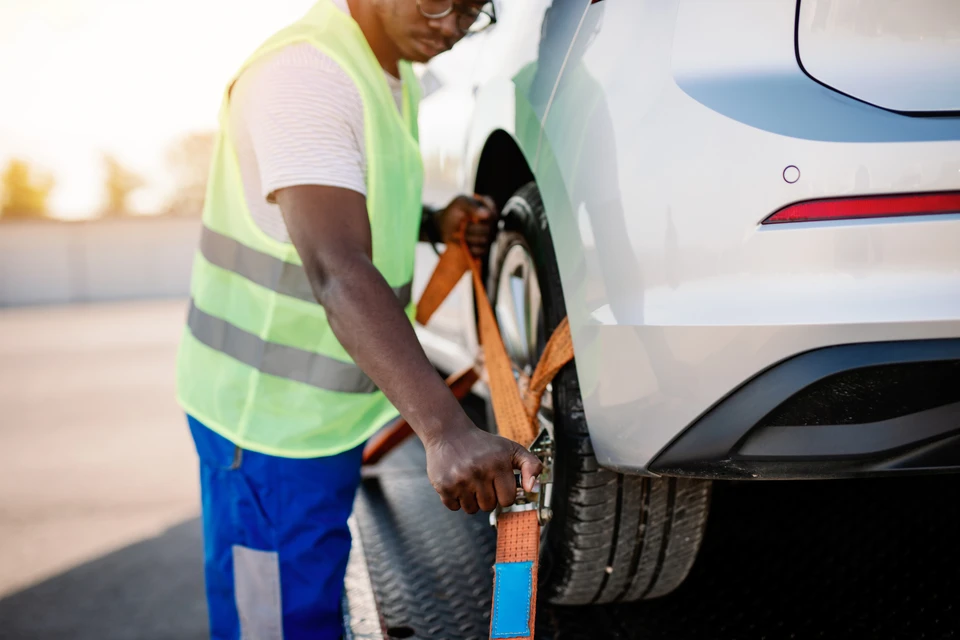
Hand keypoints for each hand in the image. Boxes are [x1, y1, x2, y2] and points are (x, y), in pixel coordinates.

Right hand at [425, 419, 542, 513]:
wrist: (448, 433)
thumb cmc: (482, 444)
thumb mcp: (511, 449)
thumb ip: (531, 465)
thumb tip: (531, 489)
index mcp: (498, 463)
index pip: (508, 499)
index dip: (503, 493)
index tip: (497, 482)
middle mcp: (479, 471)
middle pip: (489, 506)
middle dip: (486, 496)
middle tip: (480, 479)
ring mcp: (460, 479)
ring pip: (472, 509)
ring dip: (471, 499)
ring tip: (468, 479)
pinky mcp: (444, 485)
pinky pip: (454, 507)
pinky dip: (455, 499)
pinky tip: (455, 481)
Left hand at [436, 194, 497, 257]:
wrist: (444, 225)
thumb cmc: (454, 211)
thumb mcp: (460, 203)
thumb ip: (472, 205)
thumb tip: (487, 214)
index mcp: (489, 207)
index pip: (492, 214)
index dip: (479, 217)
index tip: (469, 215)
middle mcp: (492, 221)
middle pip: (487, 229)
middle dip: (470, 228)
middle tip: (461, 225)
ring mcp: (489, 235)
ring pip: (483, 240)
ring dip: (468, 238)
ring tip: (461, 233)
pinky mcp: (483, 247)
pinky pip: (481, 251)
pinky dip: (470, 248)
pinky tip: (464, 243)